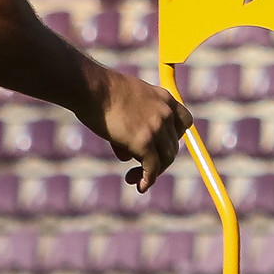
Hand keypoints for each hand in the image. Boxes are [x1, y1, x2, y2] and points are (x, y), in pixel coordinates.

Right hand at [81, 70, 192, 192]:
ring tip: (132, 178)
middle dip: (158, 160)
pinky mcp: (144, 142)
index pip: (184, 123)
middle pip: (172, 145)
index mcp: (164, 98)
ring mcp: (157, 128)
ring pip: (165, 159)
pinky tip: (140, 186)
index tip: (159, 144)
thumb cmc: (99, 92)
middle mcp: (165, 113)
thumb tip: (127, 156)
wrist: (90, 87)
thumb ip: (132, 126)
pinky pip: (152, 168)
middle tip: (138, 168)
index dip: (173, 137)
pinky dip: (147, 180)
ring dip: (152, 172)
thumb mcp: (124, 104)